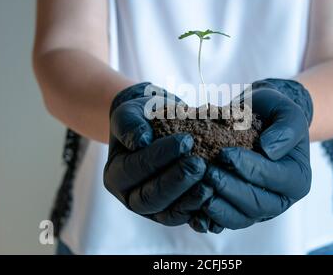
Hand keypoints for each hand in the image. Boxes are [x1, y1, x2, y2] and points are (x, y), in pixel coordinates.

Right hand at [104, 83, 212, 227]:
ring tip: (210, 184)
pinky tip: (216, 200)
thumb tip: (140, 141)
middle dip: (177, 181)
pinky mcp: (174, 213)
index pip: (134, 169)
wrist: (157, 125)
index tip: (185, 140)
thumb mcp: (130, 113)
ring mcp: (153, 210)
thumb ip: (129, 124)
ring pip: (169, 213)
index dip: (159, 157)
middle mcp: (131, 198)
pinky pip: (187, 218)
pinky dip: (201, 213)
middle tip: (199, 163)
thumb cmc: (142, 118)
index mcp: (116, 175)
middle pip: (151, 198)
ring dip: (190, 200)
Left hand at [197, 79, 312, 230]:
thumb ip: (285, 128)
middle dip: (230, 189)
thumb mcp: (287, 111)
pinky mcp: (239, 212)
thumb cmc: (273, 114)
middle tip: (207, 172)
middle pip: (257, 204)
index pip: (275, 178)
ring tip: (199, 188)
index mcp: (297, 178)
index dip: (250, 168)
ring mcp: (259, 209)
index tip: (226, 153)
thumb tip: (269, 150)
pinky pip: (224, 221)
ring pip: (240, 218)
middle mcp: (281, 199)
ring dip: (218, 207)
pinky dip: (208, 217)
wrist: (258, 118)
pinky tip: (193, 205)